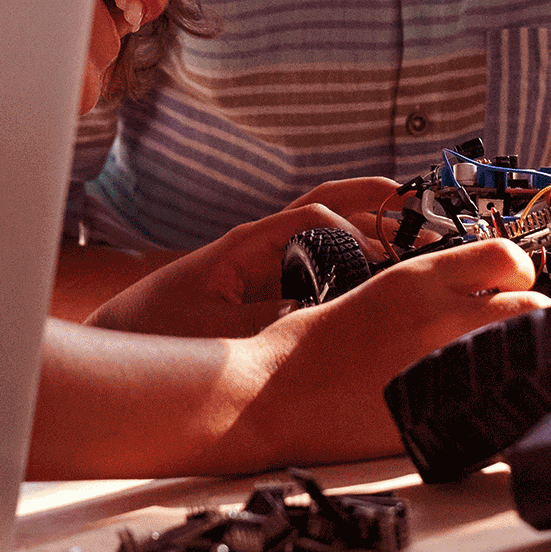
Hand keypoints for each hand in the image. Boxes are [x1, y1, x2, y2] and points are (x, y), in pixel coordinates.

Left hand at [85, 176, 398, 334]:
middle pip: (330, 207)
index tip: (384, 257)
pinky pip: (321, 263)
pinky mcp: (269, 287)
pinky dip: (359, 259)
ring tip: (426, 236)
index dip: (353, 230)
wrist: (117, 344)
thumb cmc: (155, 332)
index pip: (314, 216)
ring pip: (331, 229)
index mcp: (248, 244)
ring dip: (376, 228)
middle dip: (381, 208)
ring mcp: (268, 264)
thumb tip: (326, 316)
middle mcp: (262, 246)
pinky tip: (390, 275)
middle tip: (432, 220)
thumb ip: (272, 321)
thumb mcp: (216, 333)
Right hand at [240, 239, 550, 466]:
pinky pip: (495, 405)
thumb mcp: (364, 295)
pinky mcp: (437, 418)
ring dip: (516, 357)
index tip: (507, 283)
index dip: (515, 270)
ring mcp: (442, 371)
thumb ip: (420, 294)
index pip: (505, 256)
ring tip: (489, 365)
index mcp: (415, 280)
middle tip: (506, 328)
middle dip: (529, 318)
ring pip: (523, 357)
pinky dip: (494, 400)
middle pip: (531, 309)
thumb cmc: (302, 348)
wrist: (266, 397)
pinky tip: (466, 400)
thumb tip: (463, 296)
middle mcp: (437, 319)